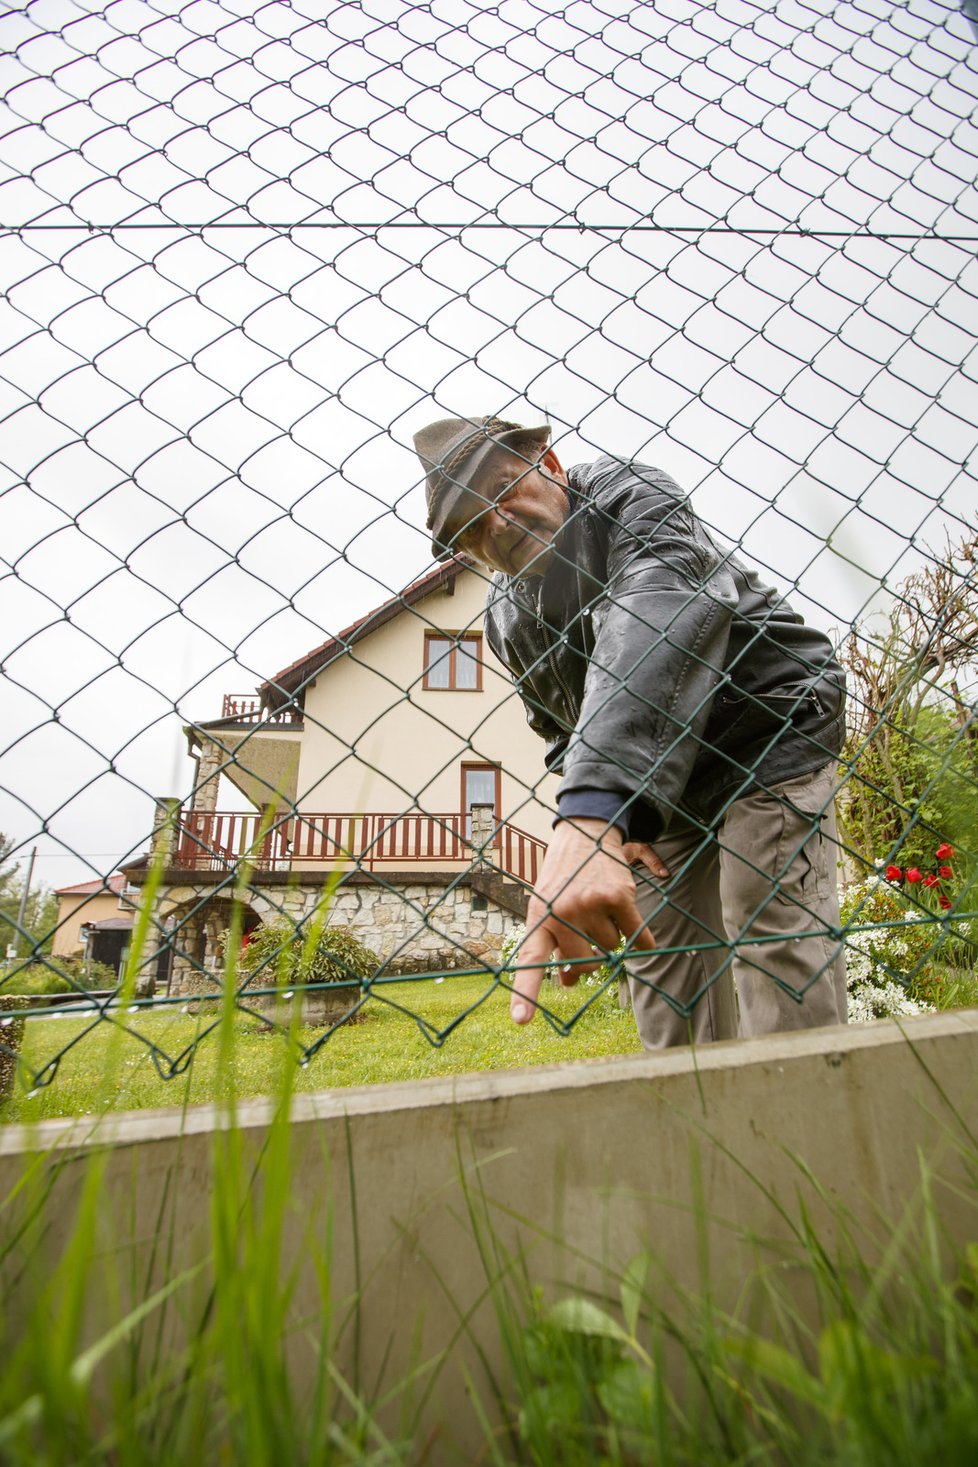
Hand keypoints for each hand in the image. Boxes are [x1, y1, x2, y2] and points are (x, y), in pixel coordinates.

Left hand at [509, 820, 666, 1024]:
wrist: (584, 834)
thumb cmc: (564, 880)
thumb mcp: (549, 909)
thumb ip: (556, 946)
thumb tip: (570, 984)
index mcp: (539, 919)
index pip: (530, 961)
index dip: (526, 993)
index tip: (521, 1021)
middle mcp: (561, 912)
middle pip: (584, 964)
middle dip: (590, 958)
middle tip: (590, 933)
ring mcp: (589, 904)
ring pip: (610, 948)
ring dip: (611, 937)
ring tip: (601, 909)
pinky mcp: (617, 896)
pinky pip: (636, 937)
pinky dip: (643, 941)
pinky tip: (642, 938)